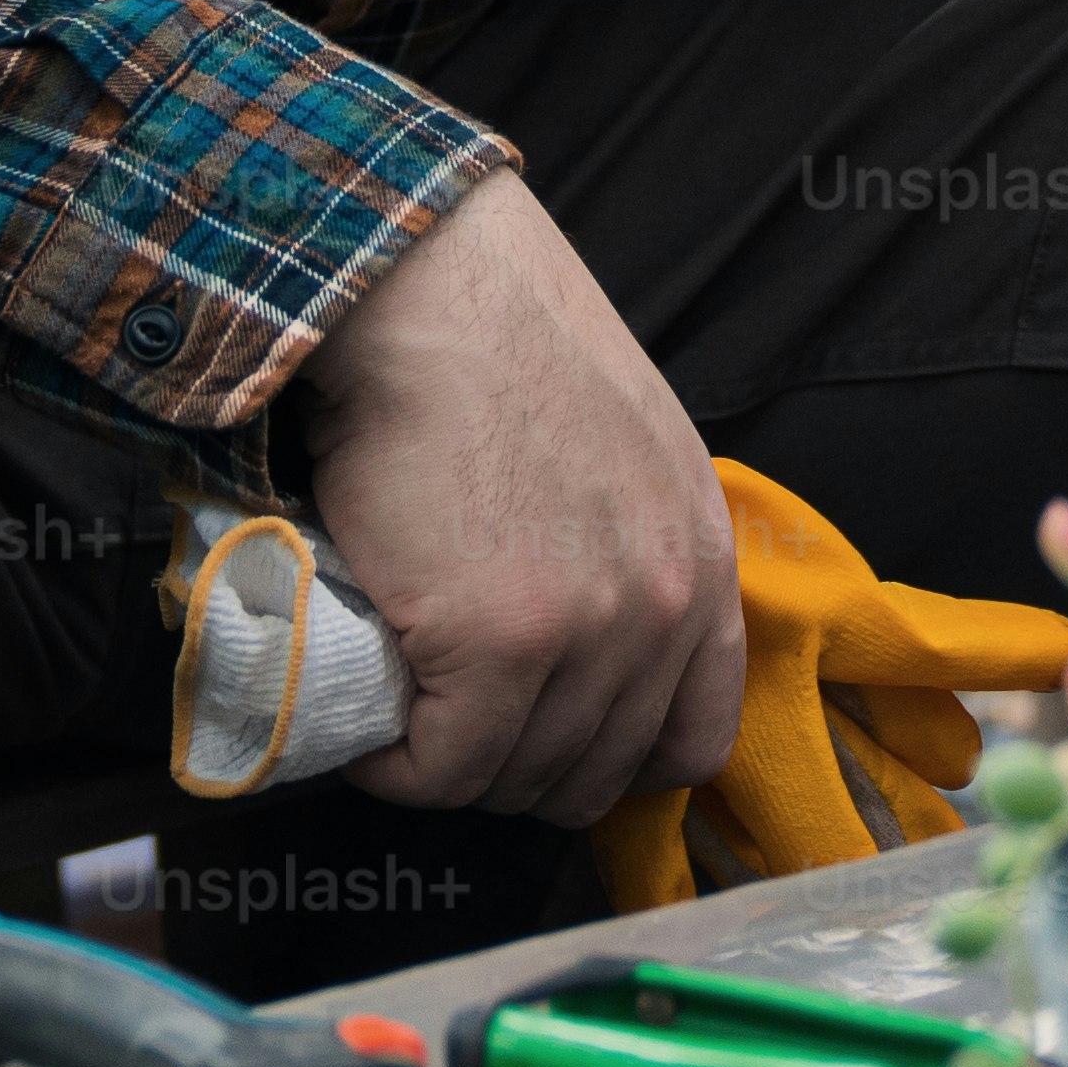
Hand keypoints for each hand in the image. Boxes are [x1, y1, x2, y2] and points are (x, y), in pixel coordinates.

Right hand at [288, 172, 741, 824]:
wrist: (422, 290)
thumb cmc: (496, 342)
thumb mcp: (624, 445)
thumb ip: (629, 545)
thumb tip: (577, 632)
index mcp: (702, 557)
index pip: (696, 735)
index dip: (613, 761)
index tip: (542, 743)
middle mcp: (666, 605)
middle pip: (596, 770)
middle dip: (514, 769)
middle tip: (442, 726)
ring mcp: (589, 630)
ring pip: (516, 776)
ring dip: (447, 765)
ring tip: (397, 719)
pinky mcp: (498, 644)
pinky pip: (444, 765)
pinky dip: (394, 767)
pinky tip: (365, 733)